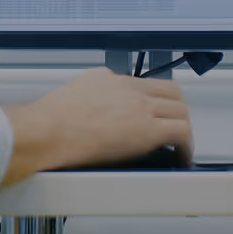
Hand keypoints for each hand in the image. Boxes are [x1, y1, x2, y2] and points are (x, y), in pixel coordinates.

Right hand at [0, 69, 191, 184]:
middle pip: (171, 92)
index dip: (158, 100)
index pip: (147, 83)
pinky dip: (186, 145)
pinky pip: (181, 132)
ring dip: (183, 126)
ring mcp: (140, 107)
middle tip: (174, 125)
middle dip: (176, 110)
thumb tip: (96, 106)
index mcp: (110, 78)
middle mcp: (129, 88)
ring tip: (179, 144)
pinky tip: (181, 156)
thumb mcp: (73, 92)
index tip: (158, 111)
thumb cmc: (49, 120)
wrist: (46, 131)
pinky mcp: (146, 130)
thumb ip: (93, 93)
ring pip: (181, 110)